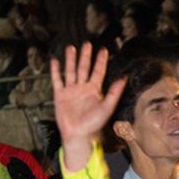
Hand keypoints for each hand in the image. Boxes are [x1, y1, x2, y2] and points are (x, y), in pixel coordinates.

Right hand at [51, 42, 125, 172]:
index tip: (103, 49)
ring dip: (71, 60)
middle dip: (85, 56)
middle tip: (87, 44)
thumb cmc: (93, 123)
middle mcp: (82, 88)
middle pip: (84, 68)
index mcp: (94, 90)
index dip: (100, 61)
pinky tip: (55, 61)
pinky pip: (57, 81)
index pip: (98, 71)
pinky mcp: (60, 95)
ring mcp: (71, 90)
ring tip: (71, 48)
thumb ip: (115, 91)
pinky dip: (55, 71)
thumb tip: (124, 77)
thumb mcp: (107, 107)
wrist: (77, 134)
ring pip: (71, 71)